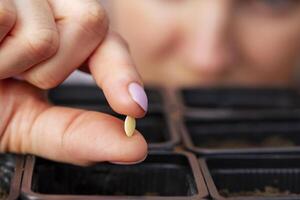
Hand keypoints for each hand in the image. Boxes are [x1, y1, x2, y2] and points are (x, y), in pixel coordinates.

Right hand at [0, 0, 147, 164]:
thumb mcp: (24, 120)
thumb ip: (76, 133)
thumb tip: (131, 147)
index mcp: (61, 35)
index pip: (110, 45)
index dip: (122, 75)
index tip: (133, 107)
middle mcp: (50, 3)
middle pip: (93, 24)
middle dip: (53, 67)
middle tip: (13, 73)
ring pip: (50, 32)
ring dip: (15, 62)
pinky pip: (13, 23)